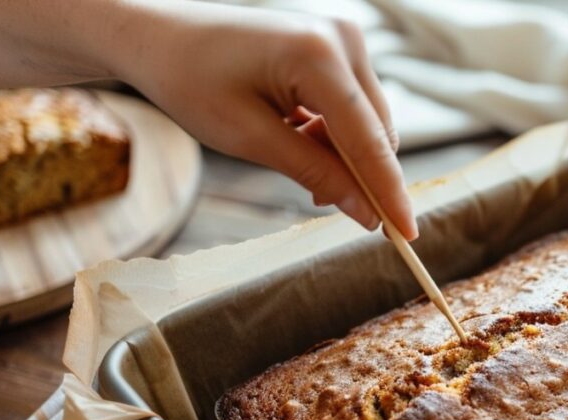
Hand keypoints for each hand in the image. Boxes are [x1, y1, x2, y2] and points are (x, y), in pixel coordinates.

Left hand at [115, 2, 415, 237]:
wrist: (159, 34)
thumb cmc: (191, 80)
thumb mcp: (250, 138)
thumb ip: (316, 173)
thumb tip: (367, 215)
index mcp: (320, 55)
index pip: (369, 139)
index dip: (389, 193)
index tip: (408, 236)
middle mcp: (343, 39)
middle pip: (378, 132)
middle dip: (360, 177)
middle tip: (321, 203)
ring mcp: (343, 40)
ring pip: (369, 124)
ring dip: (345, 157)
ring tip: (299, 167)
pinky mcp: (336, 48)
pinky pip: (354, 109)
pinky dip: (335, 137)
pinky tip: (301, 141)